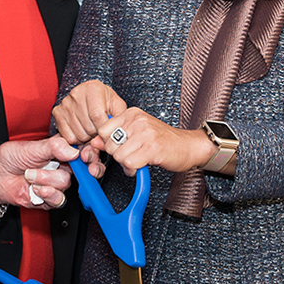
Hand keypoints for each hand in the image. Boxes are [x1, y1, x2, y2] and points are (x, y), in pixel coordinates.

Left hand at [0, 137, 79, 207]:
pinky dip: (47, 194)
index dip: (89, 153)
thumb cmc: (11, 158)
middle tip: (84, 168)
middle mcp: (61, 166)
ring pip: (65, 183)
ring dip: (45, 179)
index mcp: (61, 150)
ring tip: (30, 174)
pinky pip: (59, 199)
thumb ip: (55, 147)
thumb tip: (73, 150)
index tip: (85, 155)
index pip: (83, 151)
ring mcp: (56, 183)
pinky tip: (36, 189)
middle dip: (85, 170)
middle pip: (83, 170)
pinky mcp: (51, 198)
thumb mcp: (33, 147)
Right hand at [53, 80, 128, 155]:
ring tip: (92, 129)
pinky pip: (68, 137)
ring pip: (79, 134)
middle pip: (88, 127)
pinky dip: (77, 138)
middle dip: (97, 134)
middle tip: (100, 130)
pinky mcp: (57, 112)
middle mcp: (76, 94)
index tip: (107, 134)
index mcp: (93, 88)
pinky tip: (82, 129)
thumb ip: (118, 119)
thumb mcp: (117, 107)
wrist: (91, 96)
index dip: (103, 130)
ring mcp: (65, 103)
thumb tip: (111, 136)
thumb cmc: (106, 102)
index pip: (97, 116)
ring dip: (87, 137)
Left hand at [93, 106, 213, 176]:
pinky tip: (142, 166)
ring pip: (118, 156)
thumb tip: (94, 142)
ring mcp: (145, 133)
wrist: (189, 146)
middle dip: (118, 155)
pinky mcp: (151, 148)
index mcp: (131, 113)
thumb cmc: (163, 140)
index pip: (102, 129)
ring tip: (138, 160)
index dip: (108, 143)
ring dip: (126, 164)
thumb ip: (115, 136)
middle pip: (109, 144)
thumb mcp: (137, 133)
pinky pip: (129, 164)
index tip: (119, 147)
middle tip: (132, 155)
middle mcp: (137, 120)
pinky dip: (133, 170)